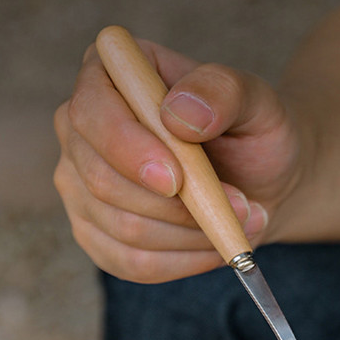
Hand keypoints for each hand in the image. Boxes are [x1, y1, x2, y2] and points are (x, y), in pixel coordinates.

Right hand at [54, 37, 292, 282]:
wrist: (259, 181)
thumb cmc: (252, 133)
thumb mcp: (257, 101)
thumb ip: (223, 92)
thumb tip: (177, 113)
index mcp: (109, 75)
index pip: (89, 112)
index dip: (126, 149)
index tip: (176, 178)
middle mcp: (80, 130)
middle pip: (100, 180)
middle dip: (178, 206)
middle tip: (241, 204)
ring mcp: (80, 185)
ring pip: (122, 228)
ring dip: (192, 235)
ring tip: (239, 220)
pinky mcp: (96, 234)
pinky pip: (130, 264)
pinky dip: (183, 262)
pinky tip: (215, 246)